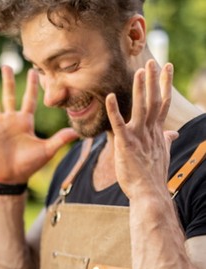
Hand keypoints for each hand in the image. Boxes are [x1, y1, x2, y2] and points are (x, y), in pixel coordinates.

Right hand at [0, 66, 78, 182]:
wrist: (10, 177)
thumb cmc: (28, 165)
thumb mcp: (46, 150)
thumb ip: (60, 139)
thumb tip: (77, 133)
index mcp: (25, 121)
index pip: (29, 99)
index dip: (32, 86)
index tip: (34, 71)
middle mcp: (11, 120)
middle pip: (9, 95)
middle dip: (8, 80)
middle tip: (7, 65)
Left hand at [106, 60, 177, 199]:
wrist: (149, 194)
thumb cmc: (152, 176)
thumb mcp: (161, 154)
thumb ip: (165, 141)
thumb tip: (173, 133)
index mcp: (157, 132)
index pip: (162, 103)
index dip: (164, 85)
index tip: (166, 68)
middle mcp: (150, 131)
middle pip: (154, 101)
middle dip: (155, 81)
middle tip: (154, 61)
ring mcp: (139, 137)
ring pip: (141, 107)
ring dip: (140, 88)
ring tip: (140, 70)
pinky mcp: (126, 144)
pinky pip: (118, 124)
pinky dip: (114, 110)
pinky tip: (109, 97)